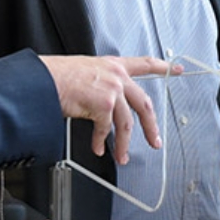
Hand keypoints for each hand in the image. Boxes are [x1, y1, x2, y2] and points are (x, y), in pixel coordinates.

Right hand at [41, 54, 173, 161]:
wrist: (42, 80)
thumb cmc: (57, 77)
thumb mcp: (85, 72)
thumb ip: (101, 84)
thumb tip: (104, 106)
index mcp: (113, 65)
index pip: (144, 63)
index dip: (163, 67)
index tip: (176, 70)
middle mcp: (116, 76)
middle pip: (144, 104)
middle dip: (151, 126)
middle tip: (155, 141)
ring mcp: (112, 90)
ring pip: (127, 124)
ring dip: (123, 144)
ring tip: (121, 156)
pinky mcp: (104, 104)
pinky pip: (106, 130)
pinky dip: (101, 142)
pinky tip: (97, 148)